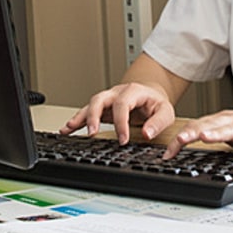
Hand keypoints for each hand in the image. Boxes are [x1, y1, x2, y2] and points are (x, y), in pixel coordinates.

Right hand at [61, 82, 176, 144]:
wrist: (151, 94)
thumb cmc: (156, 103)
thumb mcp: (165, 111)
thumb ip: (158, 122)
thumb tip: (147, 133)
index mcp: (132, 91)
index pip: (122, 105)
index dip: (121, 123)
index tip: (123, 140)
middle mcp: (116, 93)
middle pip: (100, 99)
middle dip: (94, 116)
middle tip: (92, 133)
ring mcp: (108, 99)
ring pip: (90, 104)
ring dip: (80, 117)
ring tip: (69, 128)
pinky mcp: (102, 108)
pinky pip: (86, 112)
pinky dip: (76, 120)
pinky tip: (67, 129)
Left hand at [165, 109, 232, 159]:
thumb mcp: (231, 133)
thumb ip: (214, 137)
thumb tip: (189, 147)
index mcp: (223, 121)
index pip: (197, 126)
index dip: (181, 139)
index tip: (167, 154)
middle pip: (210, 125)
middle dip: (193, 132)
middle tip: (178, 140)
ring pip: (231, 129)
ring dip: (217, 133)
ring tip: (205, 137)